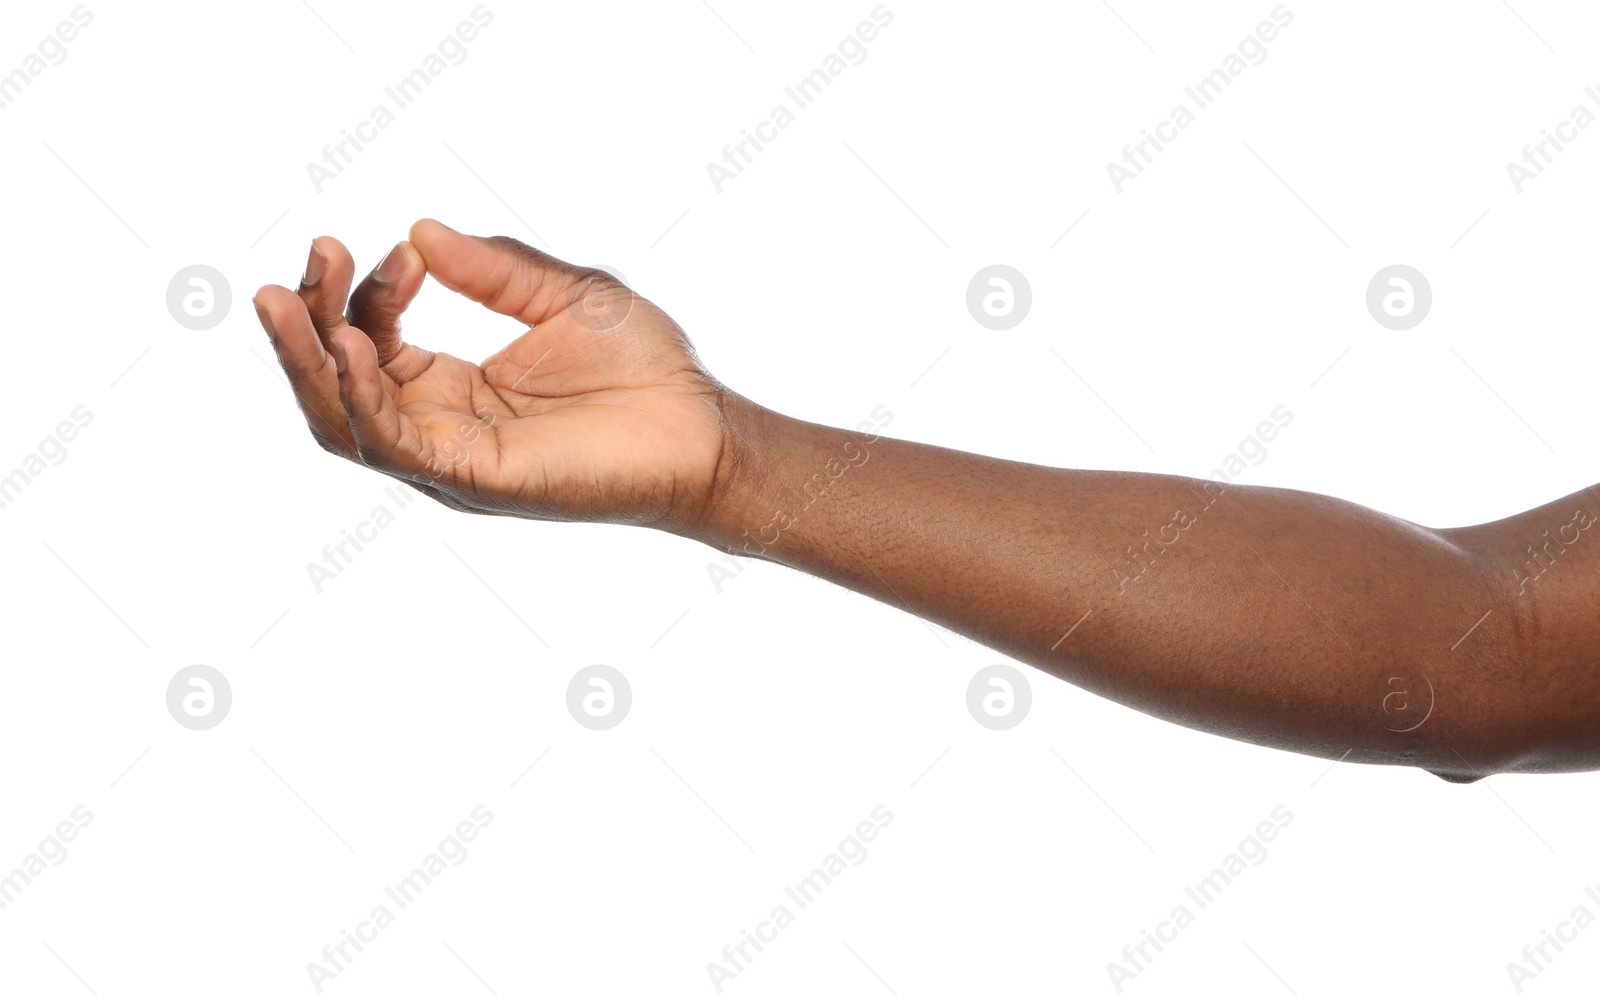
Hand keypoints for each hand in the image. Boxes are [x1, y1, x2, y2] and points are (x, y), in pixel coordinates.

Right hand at [252, 220, 734, 531]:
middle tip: (310, 257)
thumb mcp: (564, 296)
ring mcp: (453, 460)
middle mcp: (442, 429)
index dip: (370, 291)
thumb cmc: (645, 370)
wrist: (703, 428)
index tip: (399, 248)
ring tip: (285, 299)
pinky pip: (396, 445)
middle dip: (310, 321)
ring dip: (308, 360)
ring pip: (345, 420)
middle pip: (340, 382)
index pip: (375, 339)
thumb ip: (495, 269)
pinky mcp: (476, 480)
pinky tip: (355, 349)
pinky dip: (364, 399)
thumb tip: (420, 231)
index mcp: (455, 389)